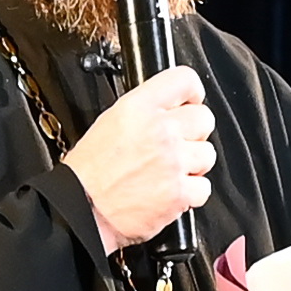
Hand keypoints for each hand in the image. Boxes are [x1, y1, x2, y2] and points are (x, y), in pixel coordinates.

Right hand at [60, 67, 214, 251]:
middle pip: (204, 118)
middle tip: (177, 145)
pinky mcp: (180, 193)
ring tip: (169, 172)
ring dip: (193, 164)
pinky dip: (191, 193)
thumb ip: (146, 110)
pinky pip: (204, 187)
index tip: (191, 102)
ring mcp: (173, 162)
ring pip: (207, 154)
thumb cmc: (88, 172)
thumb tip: (170, 109)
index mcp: (139, 107)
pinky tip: (171, 192)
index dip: (192, 92)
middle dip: (194, 132)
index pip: (184, 80)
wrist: (82, 210)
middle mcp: (160, 130)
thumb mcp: (111, 121)